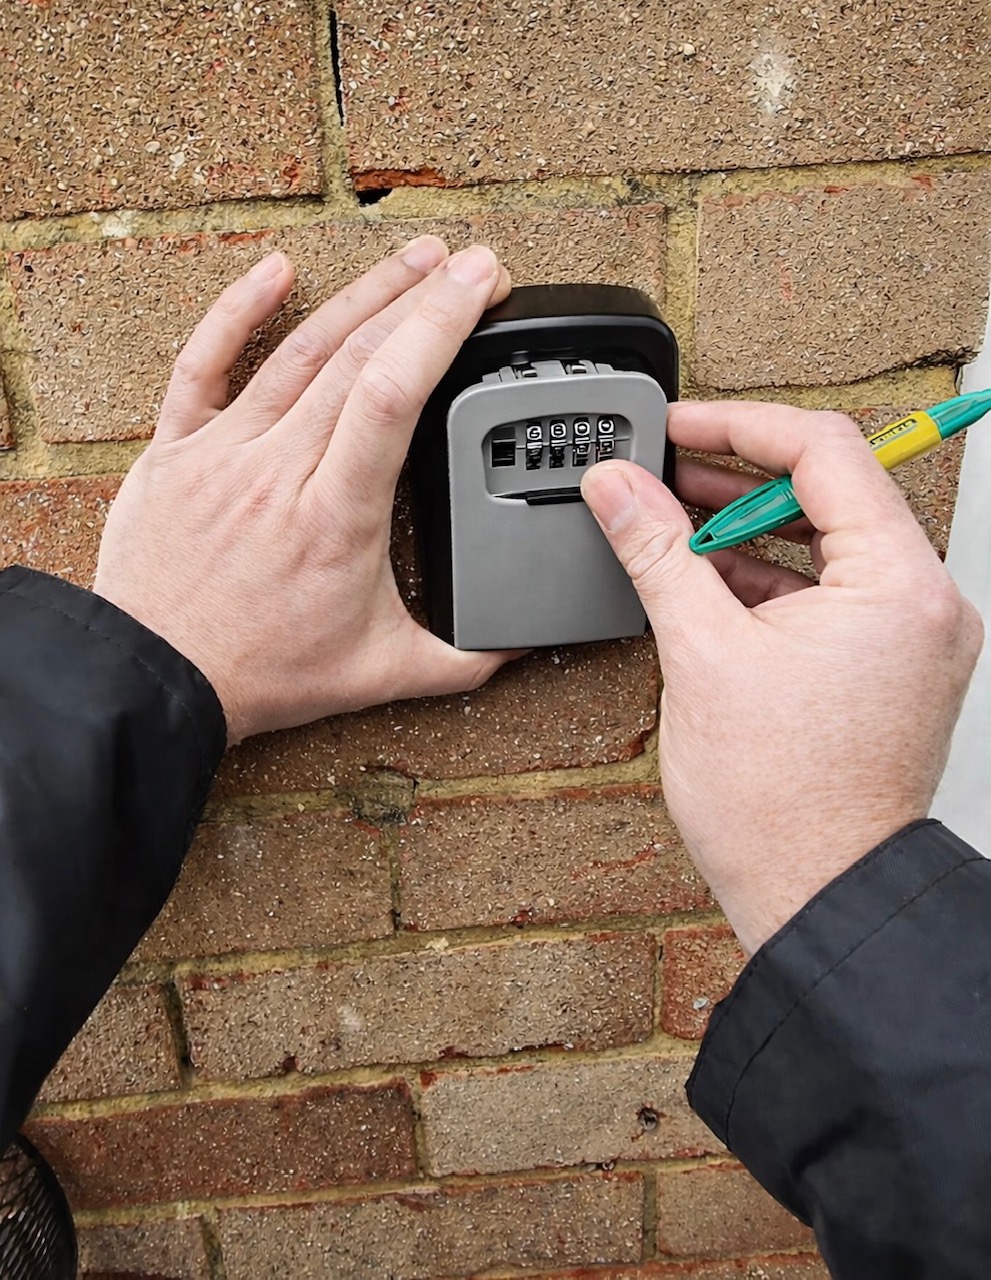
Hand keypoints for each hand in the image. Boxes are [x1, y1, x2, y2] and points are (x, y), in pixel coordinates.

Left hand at [94, 238, 517, 744]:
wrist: (155, 680)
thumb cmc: (258, 673)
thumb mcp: (381, 675)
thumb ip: (463, 659)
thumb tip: (524, 641)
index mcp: (336, 517)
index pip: (395, 394)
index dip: (442, 326)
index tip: (483, 288)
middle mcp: (280, 470)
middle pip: (358, 356)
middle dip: (424, 297)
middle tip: (471, 264)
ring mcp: (224, 452)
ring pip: (299, 349)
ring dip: (362, 295)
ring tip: (412, 259)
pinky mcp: (178, 450)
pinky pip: (205, 363)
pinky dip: (238, 310)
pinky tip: (278, 270)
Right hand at [581, 402, 983, 953]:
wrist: (815, 897)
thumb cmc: (784, 807)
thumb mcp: (701, 654)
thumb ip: (655, 552)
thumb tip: (619, 488)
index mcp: (898, 584)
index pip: (824, 450)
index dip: (740, 424)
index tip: (681, 424)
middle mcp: (923, 603)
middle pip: (830, 490)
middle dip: (738, 475)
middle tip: (664, 468)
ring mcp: (909, 637)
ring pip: (828, 541)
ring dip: (748, 526)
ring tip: (673, 518)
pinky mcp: (886, 666)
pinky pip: (830, 591)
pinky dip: (768, 577)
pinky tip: (705, 577)